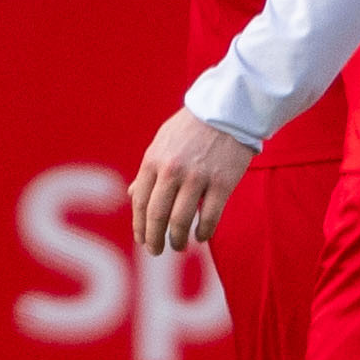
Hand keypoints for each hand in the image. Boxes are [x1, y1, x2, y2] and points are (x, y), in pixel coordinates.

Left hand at [130, 109, 256, 255]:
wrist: (227, 109)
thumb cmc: (191, 128)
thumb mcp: (161, 143)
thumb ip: (148, 170)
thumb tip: (132, 195)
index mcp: (153, 161)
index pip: (140, 203)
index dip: (140, 227)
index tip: (142, 240)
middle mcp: (172, 171)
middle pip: (157, 216)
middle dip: (154, 239)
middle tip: (155, 250)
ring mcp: (198, 177)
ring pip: (181, 221)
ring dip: (177, 239)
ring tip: (178, 246)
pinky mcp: (222, 183)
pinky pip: (209, 217)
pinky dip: (203, 232)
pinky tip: (201, 236)